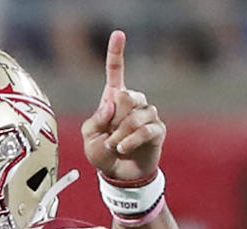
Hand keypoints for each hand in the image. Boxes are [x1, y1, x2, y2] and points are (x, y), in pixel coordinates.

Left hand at [81, 30, 165, 182]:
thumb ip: (96, 119)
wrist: (119, 175)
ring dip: (121, 134)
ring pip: (136, 115)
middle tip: (109, 136)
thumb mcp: (89, 137)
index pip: (116, 72)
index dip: (116, 53)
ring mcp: (147, 115)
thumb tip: (113, 102)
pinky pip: (146, 130)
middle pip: (128, 95)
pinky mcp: (157, 130)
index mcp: (114, 100)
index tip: (118, 34)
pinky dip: (131, 140)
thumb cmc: (102, 154)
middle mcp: (133, 103)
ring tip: (115, 146)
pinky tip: (123, 148)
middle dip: (115, 119)